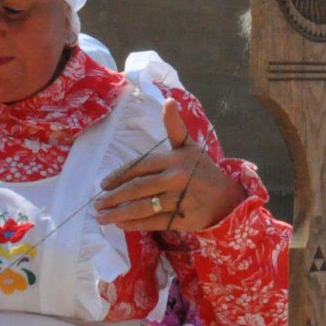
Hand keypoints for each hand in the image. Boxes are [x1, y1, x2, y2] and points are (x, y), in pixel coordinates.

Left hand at [94, 100, 245, 232]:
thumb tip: (168, 100)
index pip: (139, 167)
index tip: (103, 184)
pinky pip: (155, 222)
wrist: (227, 198)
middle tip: (97, 205)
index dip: (119, 176)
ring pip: (144, 207)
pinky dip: (136, 224)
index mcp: (174, 159)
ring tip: (103, 218)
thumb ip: (175, 127)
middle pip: (138, 188)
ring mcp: (180, 200)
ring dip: (119, 214)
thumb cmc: (203, 170)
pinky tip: (122, 225)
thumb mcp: (190, 146)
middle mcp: (176, 178)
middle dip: (114, 197)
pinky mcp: (184, 219)